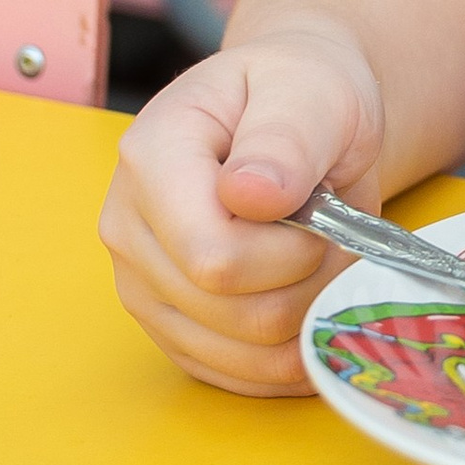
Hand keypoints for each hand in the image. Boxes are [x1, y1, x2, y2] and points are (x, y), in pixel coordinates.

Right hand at [98, 35, 386, 397]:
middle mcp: (128, 226)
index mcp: (152, 157)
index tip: (323, 213)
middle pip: (229, 312)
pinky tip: (315, 310)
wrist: (294, 111)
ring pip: (238, 354)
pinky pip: (234, 376)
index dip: (290, 253)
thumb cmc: (301, 94)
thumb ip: (286, 137)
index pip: (213, 257)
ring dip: (305, 319)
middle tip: (336, 235)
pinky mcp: (169, 324)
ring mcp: (141, 281)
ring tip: (323, 259)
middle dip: (308, 283)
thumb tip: (250, 196)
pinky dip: (290, 356)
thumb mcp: (311, 89)